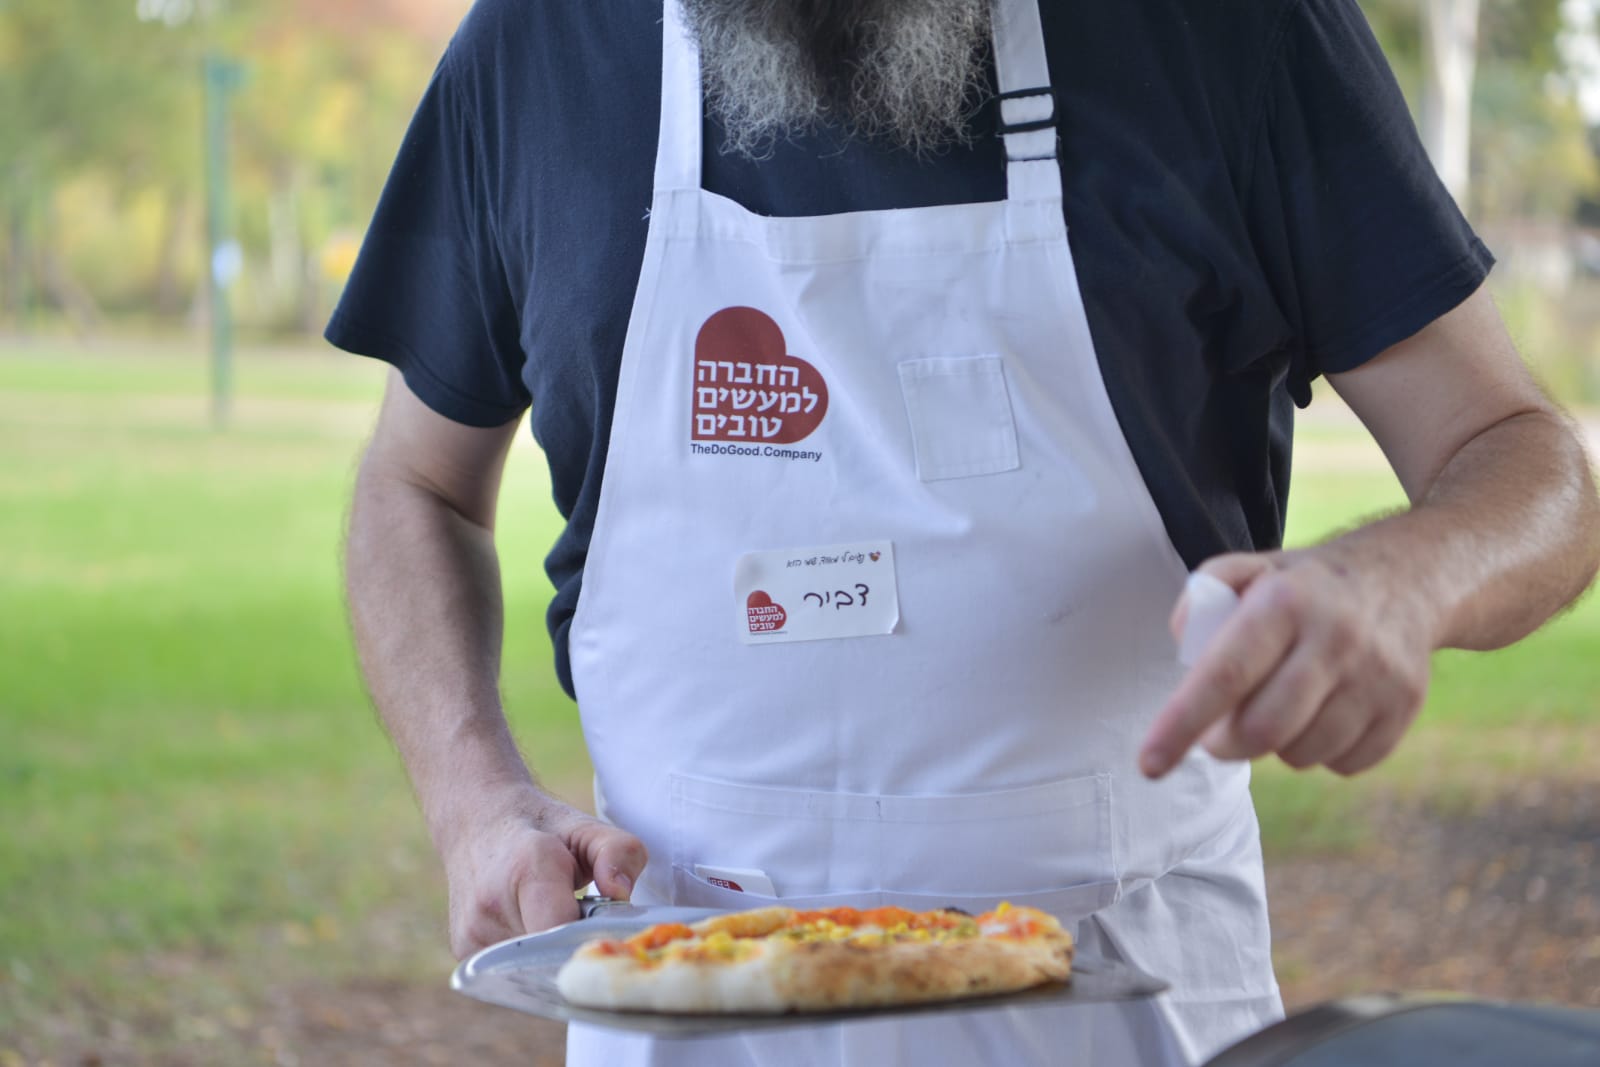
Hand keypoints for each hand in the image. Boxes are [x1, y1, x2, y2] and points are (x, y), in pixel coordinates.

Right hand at [440, 789, 647, 958]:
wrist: (476, 822)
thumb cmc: (541, 827)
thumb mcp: (588, 827)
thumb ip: (618, 852)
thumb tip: (620, 894)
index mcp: (527, 868)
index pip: (562, 929)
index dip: (589, 939)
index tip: (604, 932)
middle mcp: (492, 905)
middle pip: (550, 957)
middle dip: (573, 949)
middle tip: (582, 923)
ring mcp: (472, 934)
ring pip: (531, 970)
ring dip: (550, 956)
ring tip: (553, 921)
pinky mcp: (464, 953)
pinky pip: (511, 973)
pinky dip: (529, 961)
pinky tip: (532, 932)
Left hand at [1139, 547, 1435, 778]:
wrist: (1402, 579)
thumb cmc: (1301, 588)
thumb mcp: (1250, 570)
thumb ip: (1203, 597)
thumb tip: (1185, 647)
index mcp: (1286, 602)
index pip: (1225, 674)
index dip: (1182, 724)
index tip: (1149, 764)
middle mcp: (1337, 638)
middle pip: (1263, 729)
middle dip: (1224, 744)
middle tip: (1218, 731)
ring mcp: (1378, 675)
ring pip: (1301, 754)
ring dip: (1274, 746)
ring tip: (1280, 706)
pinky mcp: (1405, 707)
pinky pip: (1343, 764)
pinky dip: (1320, 753)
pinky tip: (1322, 714)